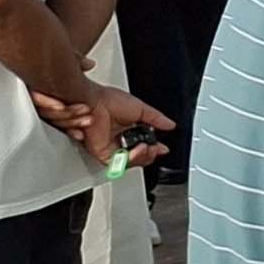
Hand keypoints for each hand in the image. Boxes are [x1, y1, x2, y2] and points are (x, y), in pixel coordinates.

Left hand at [33, 84, 174, 167]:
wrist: (94, 102)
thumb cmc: (108, 100)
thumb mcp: (141, 109)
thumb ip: (156, 119)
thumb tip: (170, 125)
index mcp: (128, 129)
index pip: (144, 144)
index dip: (154, 148)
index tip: (162, 148)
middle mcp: (119, 139)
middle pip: (139, 157)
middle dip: (150, 154)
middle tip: (156, 148)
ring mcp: (110, 147)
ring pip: (130, 162)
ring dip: (143, 157)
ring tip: (147, 148)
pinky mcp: (102, 153)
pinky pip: (118, 163)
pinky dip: (131, 160)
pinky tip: (138, 150)